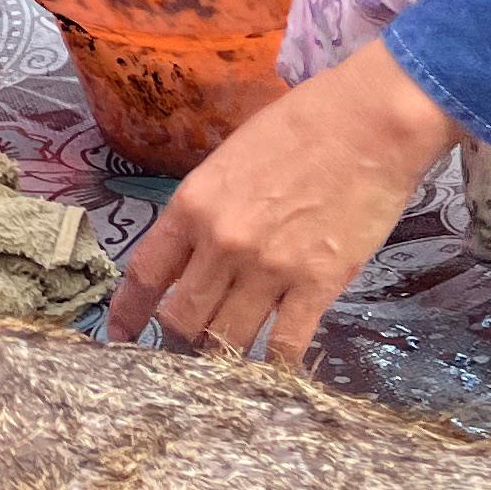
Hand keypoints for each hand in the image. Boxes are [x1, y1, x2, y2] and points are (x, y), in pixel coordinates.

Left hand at [106, 40, 458, 365]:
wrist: (370, 122)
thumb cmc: (300, 124)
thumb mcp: (230, 157)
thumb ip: (206, 207)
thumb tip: (195, 249)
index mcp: (193, 205)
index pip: (145, 273)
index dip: (129, 312)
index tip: (120, 334)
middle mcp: (222, 244)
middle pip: (181, 318)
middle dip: (178, 338)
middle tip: (187, 345)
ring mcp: (269, 269)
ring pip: (226, 340)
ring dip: (222, 354)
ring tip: (226, 361)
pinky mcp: (317, 286)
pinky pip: (284, 345)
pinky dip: (274, 364)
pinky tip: (273, 368)